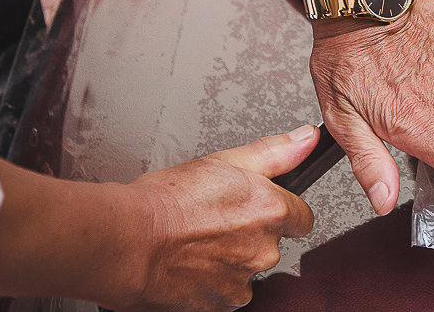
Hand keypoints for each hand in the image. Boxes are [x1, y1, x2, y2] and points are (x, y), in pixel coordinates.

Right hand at [114, 126, 318, 310]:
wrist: (126, 242)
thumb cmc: (166, 202)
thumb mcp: (224, 161)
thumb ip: (274, 152)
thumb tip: (307, 139)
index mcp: (271, 211)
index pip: (301, 216)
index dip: (280, 210)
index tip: (258, 209)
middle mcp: (264, 249)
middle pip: (271, 243)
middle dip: (250, 234)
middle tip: (215, 221)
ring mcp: (242, 280)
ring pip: (246, 268)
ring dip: (230, 259)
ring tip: (196, 243)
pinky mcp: (221, 305)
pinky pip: (225, 292)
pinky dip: (212, 282)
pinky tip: (190, 265)